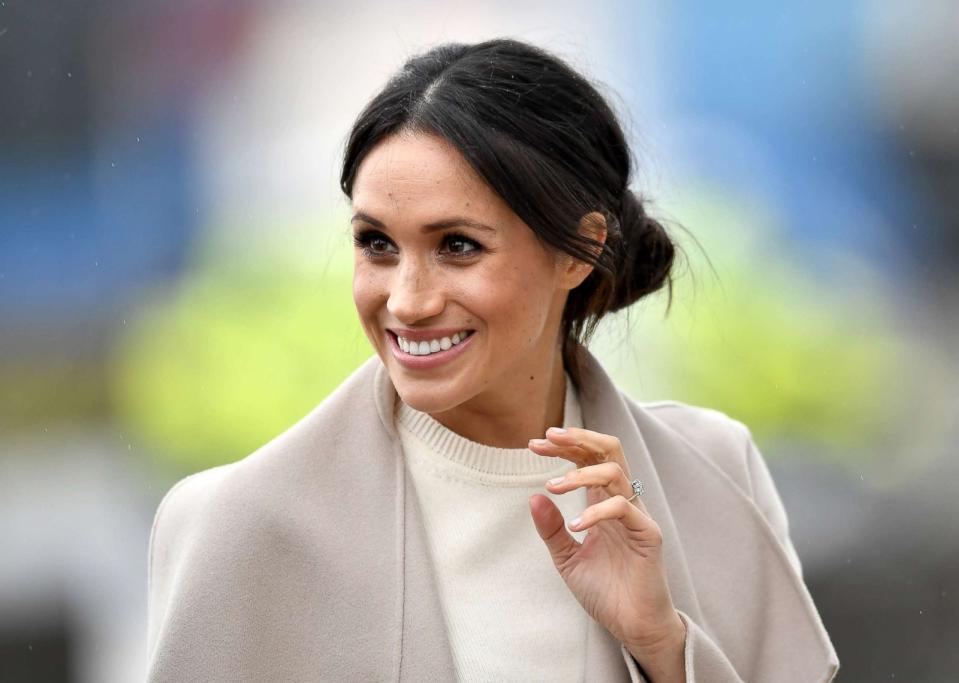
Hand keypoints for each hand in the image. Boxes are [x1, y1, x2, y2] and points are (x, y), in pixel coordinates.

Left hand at [528, 427, 685, 678]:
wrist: (631, 626)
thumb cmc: (604, 591)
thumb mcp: (566, 558)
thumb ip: (551, 528)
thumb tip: (533, 496)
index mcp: (604, 501)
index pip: (589, 457)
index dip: (564, 445)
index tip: (533, 443)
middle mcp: (622, 501)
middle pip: (608, 450)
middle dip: (577, 438)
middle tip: (547, 438)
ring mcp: (636, 516)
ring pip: (615, 472)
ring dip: (580, 473)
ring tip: (553, 486)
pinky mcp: (648, 534)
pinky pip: (623, 508)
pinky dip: (595, 512)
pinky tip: (575, 527)